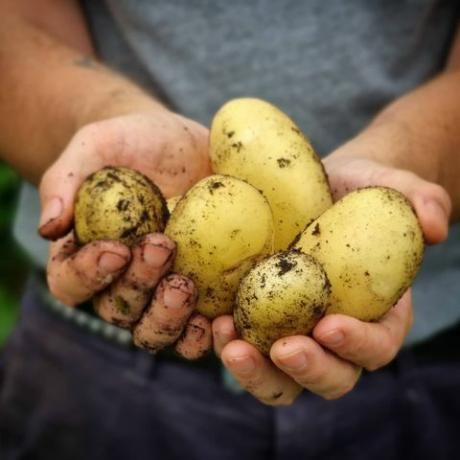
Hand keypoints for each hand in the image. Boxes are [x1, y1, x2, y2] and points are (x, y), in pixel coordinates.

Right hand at [39, 110, 212, 358]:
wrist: (177, 144)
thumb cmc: (129, 143)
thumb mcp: (95, 145)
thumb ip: (66, 181)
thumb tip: (48, 227)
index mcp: (86, 256)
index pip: (71, 282)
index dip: (88, 274)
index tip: (117, 248)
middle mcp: (122, 282)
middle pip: (119, 311)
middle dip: (139, 287)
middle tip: (162, 248)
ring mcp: (163, 290)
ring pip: (158, 329)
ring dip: (172, 320)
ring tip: (189, 290)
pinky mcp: (202, 288)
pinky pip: (203, 324)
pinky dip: (211, 330)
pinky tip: (224, 318)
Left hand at [213, 154, 450, 403]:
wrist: (316, 189)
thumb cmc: (358, 191)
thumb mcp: (389, 186)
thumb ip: (420, 200)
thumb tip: (433, 226)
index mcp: (376, 314)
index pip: (377, 346)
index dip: (357, 345)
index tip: (329, 325)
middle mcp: (335, 334)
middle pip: (330, 377)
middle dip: (307, 370)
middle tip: (281, 348)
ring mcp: (293, 332)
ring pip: (280, 377)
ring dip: (257, 370)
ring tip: (229, 339)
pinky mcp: (258, 320)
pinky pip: (245, 347)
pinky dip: (228, 344)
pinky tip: (211, 319)